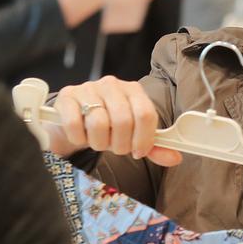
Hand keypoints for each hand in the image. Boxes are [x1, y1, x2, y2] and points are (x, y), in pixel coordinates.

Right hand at [49, 76, 182, 165]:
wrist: (74, 119)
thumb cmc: (107, 127)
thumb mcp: (133, 136)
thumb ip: (154, 147)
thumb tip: (175, 158)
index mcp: (133, 90)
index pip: (146, 114)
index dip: (143, 138)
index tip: (137, 152)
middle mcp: (111, 84)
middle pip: (123, 120)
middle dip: (120, 144)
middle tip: (114, 148)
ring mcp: (87, 88)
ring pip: (99, 124)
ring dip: (99, 143)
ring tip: (97, 142)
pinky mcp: (66, 97)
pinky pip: (75, 124)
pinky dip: (79, 138)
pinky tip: (81, 137)